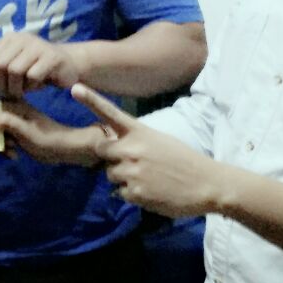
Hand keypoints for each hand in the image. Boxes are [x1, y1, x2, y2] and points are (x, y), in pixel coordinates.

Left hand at [0, 32, 82, 99]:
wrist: (69, 65)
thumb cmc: (37, 70)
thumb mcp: (15, 69)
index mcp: (9, 39)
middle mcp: (21, 38)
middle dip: (1, 86)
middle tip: (8, 96)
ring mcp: (37, 45)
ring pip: (14, 70)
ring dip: (16, 88)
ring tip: (21, 92)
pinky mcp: (52, 56)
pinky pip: (33, 75)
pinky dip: (32, 86)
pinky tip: (36, 86)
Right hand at [0, 99, 105, 165]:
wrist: (67, 149)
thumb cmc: (48, 138)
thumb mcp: (25, 132)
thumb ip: (5, 123)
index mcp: (14, 105)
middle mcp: (13, 111)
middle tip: (7, 147)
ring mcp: (16, 122)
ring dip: (1, 144)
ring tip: (13, 152)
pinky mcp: (20, 132)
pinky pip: (5, 139)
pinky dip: (7, 147)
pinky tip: (15, 155)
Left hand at [71, 83, 223, 217]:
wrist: (208, 184)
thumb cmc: (185, 161)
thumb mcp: (160, 141)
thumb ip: (136, 141)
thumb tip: (115, 149)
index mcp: (140, 132)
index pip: (111, 113)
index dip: (91, 100)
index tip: (75, 88)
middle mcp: (132, 149)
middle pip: (101, 150)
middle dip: (109, 156)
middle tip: (130, 162)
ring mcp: (131, 171)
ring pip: (110, 174)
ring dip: (122, 177)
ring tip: (147, 178)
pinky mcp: (134, 192)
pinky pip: (120, 193)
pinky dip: (132, 194)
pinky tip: (151, 191)